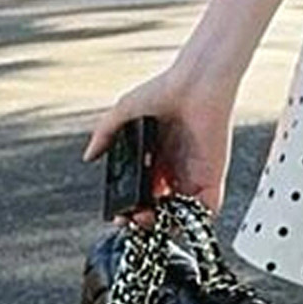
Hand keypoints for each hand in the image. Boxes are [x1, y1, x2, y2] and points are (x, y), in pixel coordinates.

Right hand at [80, 60, 238, 230]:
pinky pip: (209, 206)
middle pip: (160, 207)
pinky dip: (197, 219)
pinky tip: (179, 221)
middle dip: (144, 219)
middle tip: (133, 219)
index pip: (142, 193)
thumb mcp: (125, 111)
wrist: (197, 80)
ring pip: (180, 212)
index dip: (130, 206)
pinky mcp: (213, 173)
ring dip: (165, 223)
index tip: (120, 213)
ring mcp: (194, 172)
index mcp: (156, 156)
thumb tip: (90, 155)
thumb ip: (105, 133)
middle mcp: (175, 167)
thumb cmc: (166, 88)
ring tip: (149, 220)